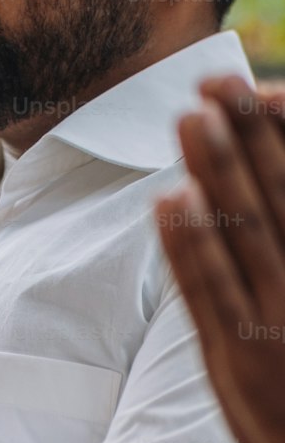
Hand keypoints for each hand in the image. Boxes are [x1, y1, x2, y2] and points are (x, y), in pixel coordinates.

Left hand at [155, 73, 284, 442]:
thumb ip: (279, 248)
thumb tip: (254, 196)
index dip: (283, 141)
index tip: (265, 90)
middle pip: (275, 200)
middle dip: (247, 138)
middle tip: (218, 81)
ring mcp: (275, 325)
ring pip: (243, 236)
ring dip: (216, 174)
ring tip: (190, 120)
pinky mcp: (237, 362)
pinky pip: (209, 296)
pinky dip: (189, 249)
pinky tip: (168, 203)